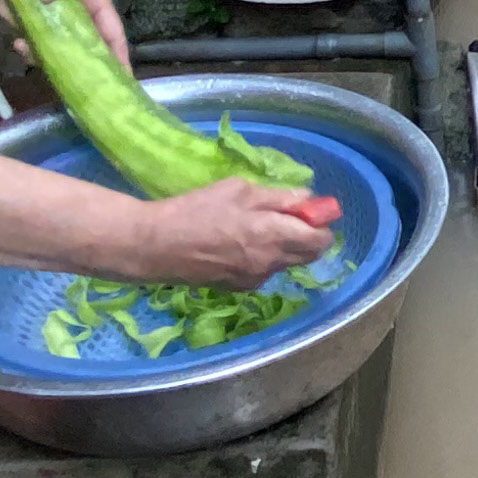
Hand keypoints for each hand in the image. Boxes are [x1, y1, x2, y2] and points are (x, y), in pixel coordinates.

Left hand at [0, 0, 130, 70]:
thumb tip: (49, 0)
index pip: (107, 23)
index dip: (115, 52)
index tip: (121, 81)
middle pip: (72, 34)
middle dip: (56, 49)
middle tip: (34, 54)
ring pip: (39, 26)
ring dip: (24, 27)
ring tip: (9, 15)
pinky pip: (15, 10)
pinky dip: (6, 8)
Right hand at [130, 179, 338, 287]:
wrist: (156, 246)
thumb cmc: (196, 210)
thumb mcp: (238, 190)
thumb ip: (278, 198)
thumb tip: (307, 199)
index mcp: (274, 236)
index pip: (321, 239)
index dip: (319, 223)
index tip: (308, 211)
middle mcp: (271, 263)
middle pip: (309, 255)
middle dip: (307, 237)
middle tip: (286, 218)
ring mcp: (256, 279)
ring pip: (285, 263)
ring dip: (283, 247)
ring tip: (252, 228)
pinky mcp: (240, 287)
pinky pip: (264, 270)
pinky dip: (262, 257)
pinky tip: (235, 244)